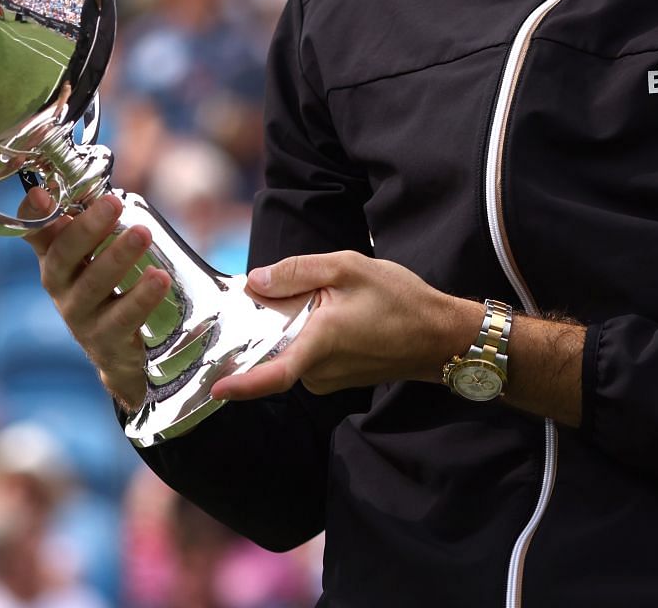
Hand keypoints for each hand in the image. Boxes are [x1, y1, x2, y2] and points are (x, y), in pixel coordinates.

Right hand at [20, 188, 172, 412]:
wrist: (117, 351)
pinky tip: (159, 278)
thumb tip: (108, 188)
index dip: (32, 214)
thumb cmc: (106, 289)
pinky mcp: (106, 340)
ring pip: (92, 286)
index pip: (34, 234)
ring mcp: (80, 316)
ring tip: (142, 233)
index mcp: (55, 259)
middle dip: (87, 228)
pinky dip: (140, 298)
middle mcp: (60, 286)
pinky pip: (122, 319)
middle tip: (113, 203)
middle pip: (63, 256)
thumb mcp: (93, 256)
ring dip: (117, 257)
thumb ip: (94, 224)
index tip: (41, 193)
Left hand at [209, 252, 477, 401]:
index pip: (271, 375)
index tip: (215, 389)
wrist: (441, 335)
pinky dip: (312, 332)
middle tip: (291, 289)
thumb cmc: (401, 301)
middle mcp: (320, 370)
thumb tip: (256, 281)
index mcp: (318, 344)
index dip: (241, 385)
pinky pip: (311, 354)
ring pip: (294, 348)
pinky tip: (336, 312)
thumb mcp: (348, 269)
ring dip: (297, 323)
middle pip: (276, 347)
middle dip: (273, 320)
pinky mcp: (340, 378)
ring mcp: (330, 378)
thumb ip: (298, 271)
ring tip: (330, 298)